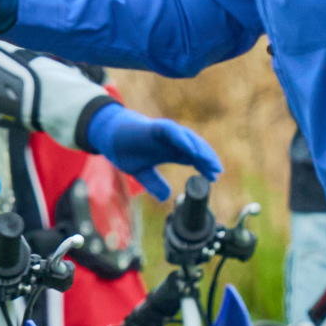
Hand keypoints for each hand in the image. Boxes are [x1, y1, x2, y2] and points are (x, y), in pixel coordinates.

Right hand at [83, 101, 220, 199]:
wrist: (108, 136)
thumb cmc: (125, 150)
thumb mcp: (141, 172)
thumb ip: (154, 183)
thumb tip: (165, 197)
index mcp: (171, 150)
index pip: (193, 158)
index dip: (204, 167)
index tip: (213, 178)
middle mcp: (172, 141)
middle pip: (195, 148)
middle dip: (207, 159)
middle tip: (217, 172)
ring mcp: (166, 133)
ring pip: (189, 139)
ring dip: (200, 149)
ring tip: (210, 162)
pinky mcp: (156, 127)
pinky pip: (173, 132)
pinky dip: (183, 140)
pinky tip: (191, 150)